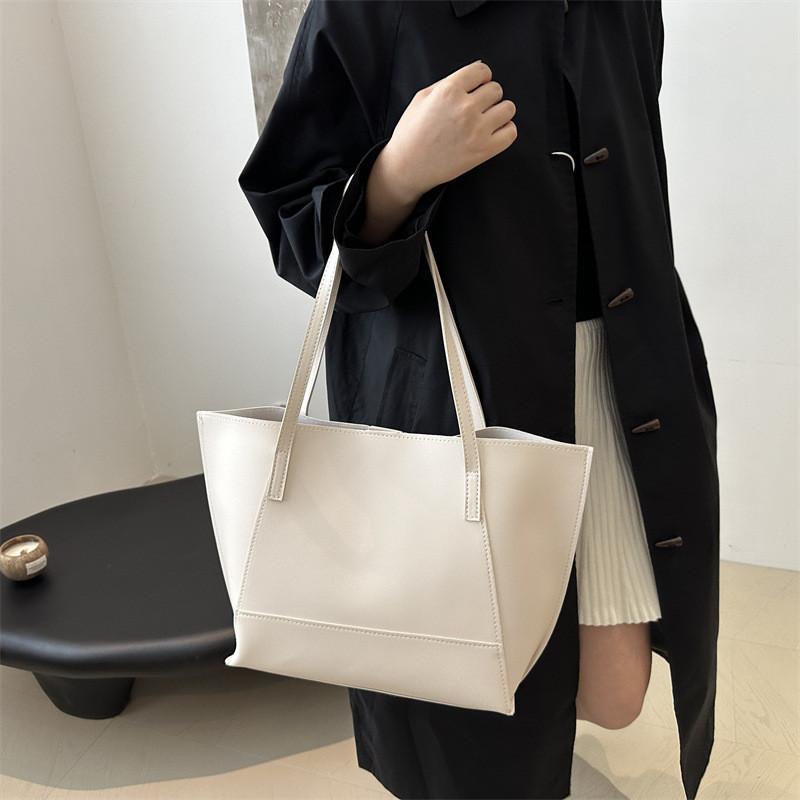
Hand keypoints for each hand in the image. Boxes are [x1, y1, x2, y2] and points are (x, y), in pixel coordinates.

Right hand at [379, 59, 517, 199]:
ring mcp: (477, 130)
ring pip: (508, 108)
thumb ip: (450, 81)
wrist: (407, 167)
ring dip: (500, 111)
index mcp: (449, 90)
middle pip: (496, 89)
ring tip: (487, 119)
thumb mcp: (422, 97)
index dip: (481, 78)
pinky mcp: (484, 150)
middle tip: (477, 108)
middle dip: (488, 96)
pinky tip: (494, 132)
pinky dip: (506, 130)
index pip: (482, 71)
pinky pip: (511, 132)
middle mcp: (465, 107)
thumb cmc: (411, 133)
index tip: (477, 87)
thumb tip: (478, 69)